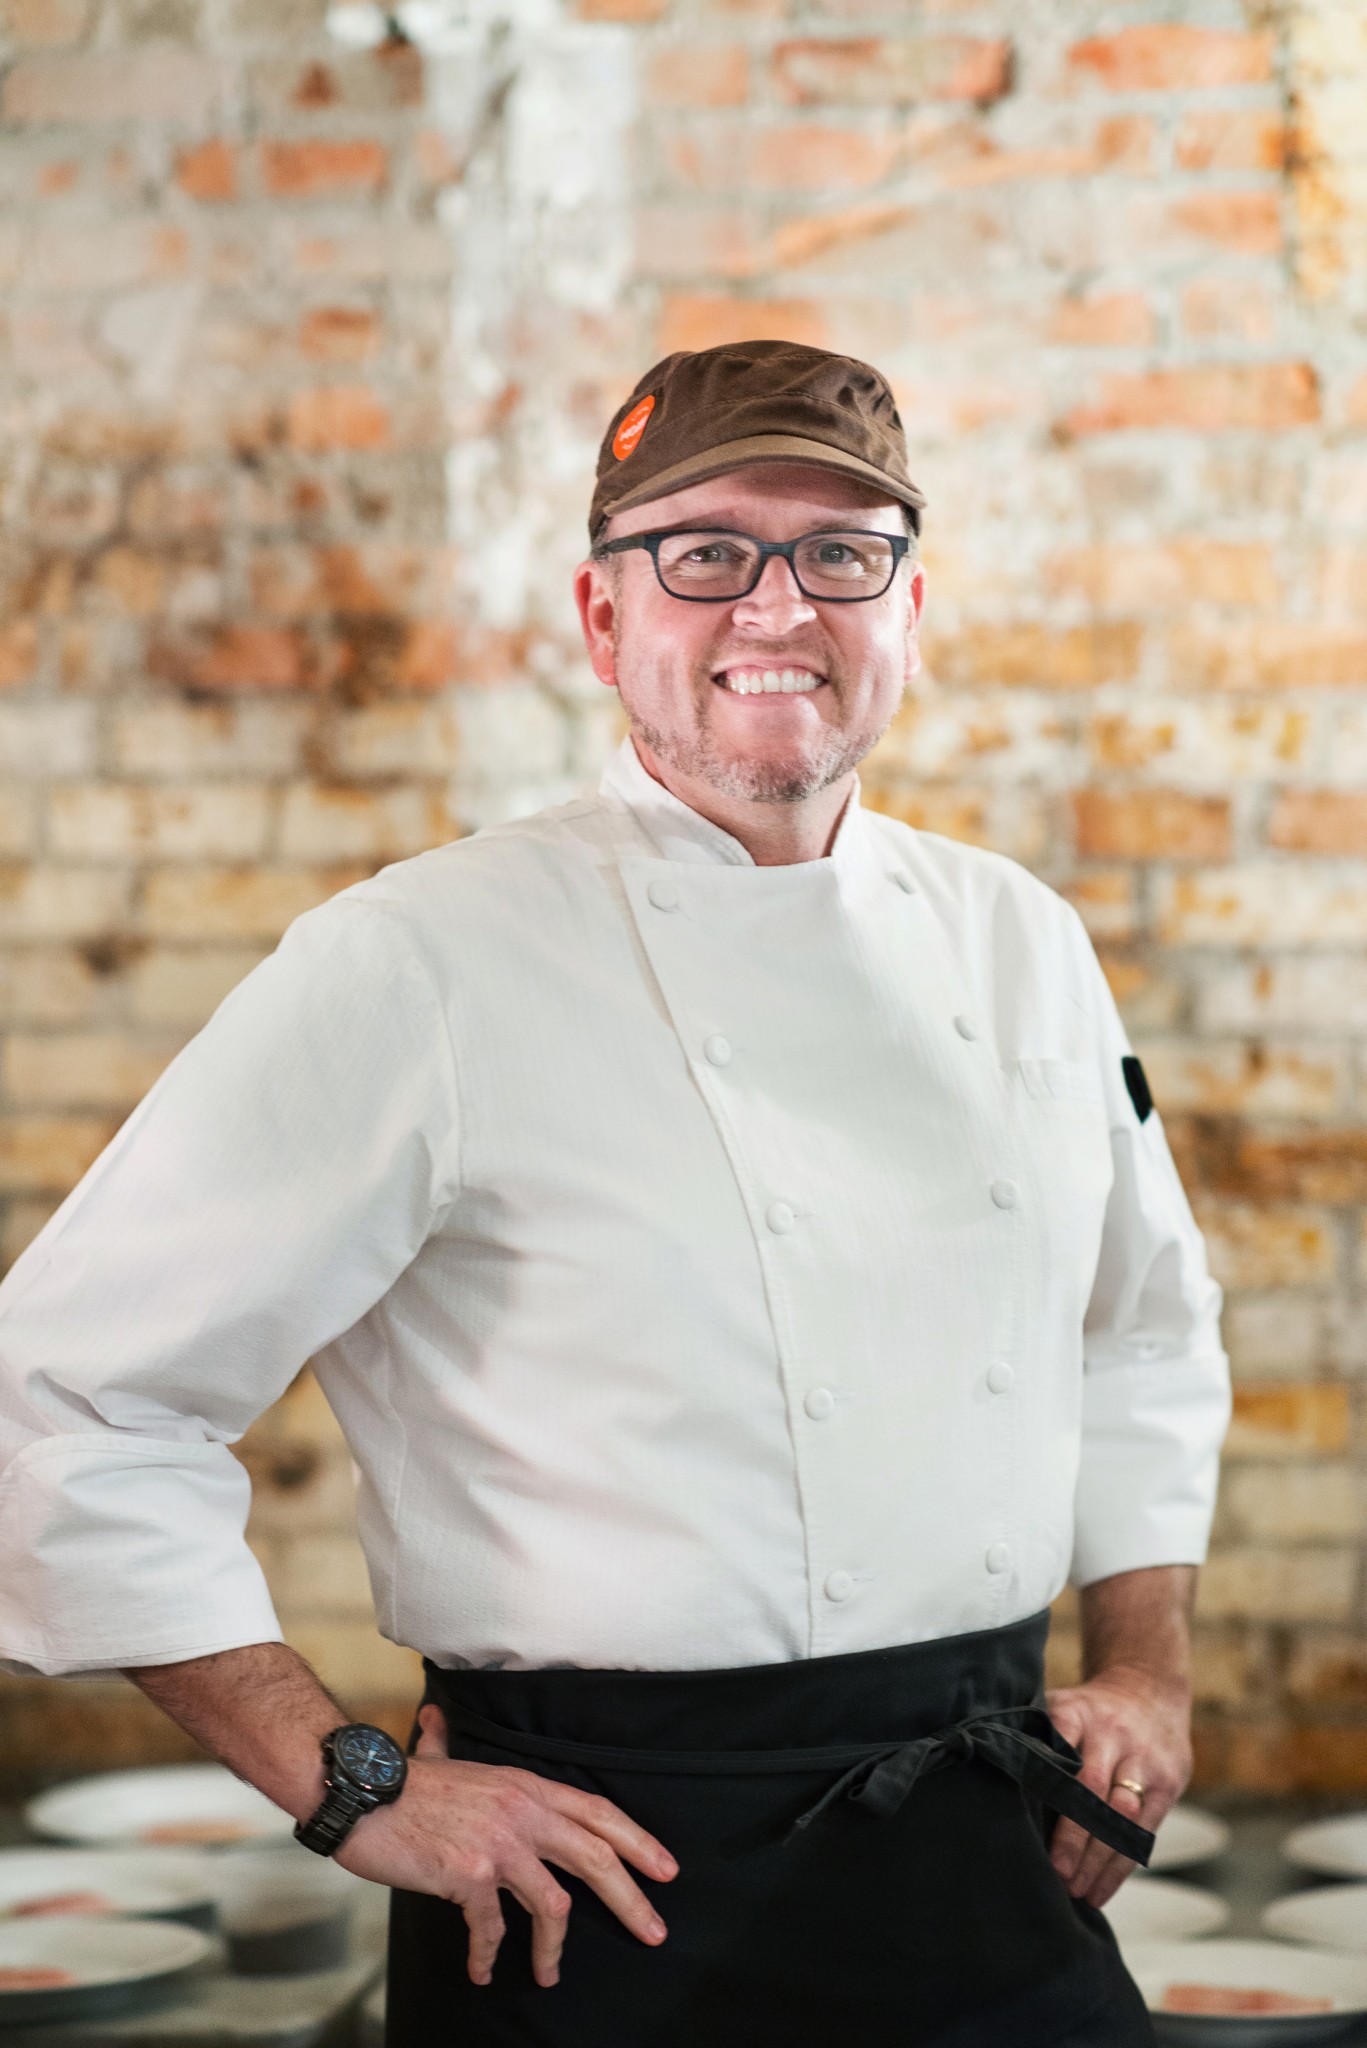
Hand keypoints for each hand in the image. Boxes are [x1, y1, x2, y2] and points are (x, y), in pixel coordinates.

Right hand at [336, 1703, 677, 1988]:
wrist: (360, 1793)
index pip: (597, 1812)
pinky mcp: (468, 1875)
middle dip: (630, 1899)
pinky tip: (483, 1970)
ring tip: (550, 1974)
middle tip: (654, 1932)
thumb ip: (446, 1743)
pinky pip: (492, 1927)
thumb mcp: (439, 1756)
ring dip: (554, 1948)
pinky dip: (489, 1954)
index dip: (637, 1841)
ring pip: (552, 1903)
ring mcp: (498, 1843)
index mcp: (524, 1784)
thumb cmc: (399, 1781)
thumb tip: (436, 1721)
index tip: (665, 1869)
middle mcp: (521, 1811)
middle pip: (596, 1857)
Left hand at [1045, 1664, 1190, 1908]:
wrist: (1150, 1690)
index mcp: (1077, 1712)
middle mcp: (1112, 1734)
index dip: (1046, 1788)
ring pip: (1123, 1816)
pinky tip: (1102, 1888)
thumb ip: (1037, 1741)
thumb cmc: (1090, 1711)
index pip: (1058, 1751)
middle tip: (1058, 1875)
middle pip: (1093, 1790)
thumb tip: (997, 1788)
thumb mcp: (1062, 1707)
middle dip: (1075, 1838)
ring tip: (1078, 1891)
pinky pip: (1145, 1831)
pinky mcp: (1169, 1782)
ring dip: (1100, 1859)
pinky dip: (1122, 1865)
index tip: (1028, 1825)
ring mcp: (1144, 1758)